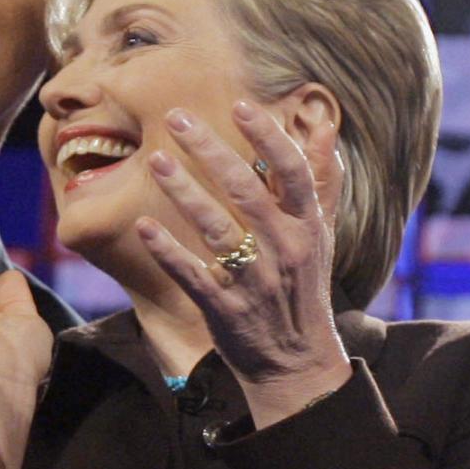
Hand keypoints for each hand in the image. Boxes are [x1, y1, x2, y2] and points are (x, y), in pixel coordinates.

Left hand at [136, 101, 351, 427]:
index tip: (240, 105)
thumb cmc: (303, 291)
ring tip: (156, 161)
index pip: (292, 172)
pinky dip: (168, 251)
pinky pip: (193, 275)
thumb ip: (320, 181)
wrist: (298, 363)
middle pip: (246, 192)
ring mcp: (255, 282)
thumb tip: (325, 127)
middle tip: (176, 118)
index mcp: (308, 228)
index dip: (267, 137)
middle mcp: (285, 250)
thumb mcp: (320, 236)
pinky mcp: (226, 310)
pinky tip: (144, 226)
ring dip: (184, 192)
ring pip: (217, 229)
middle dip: (210, 151)